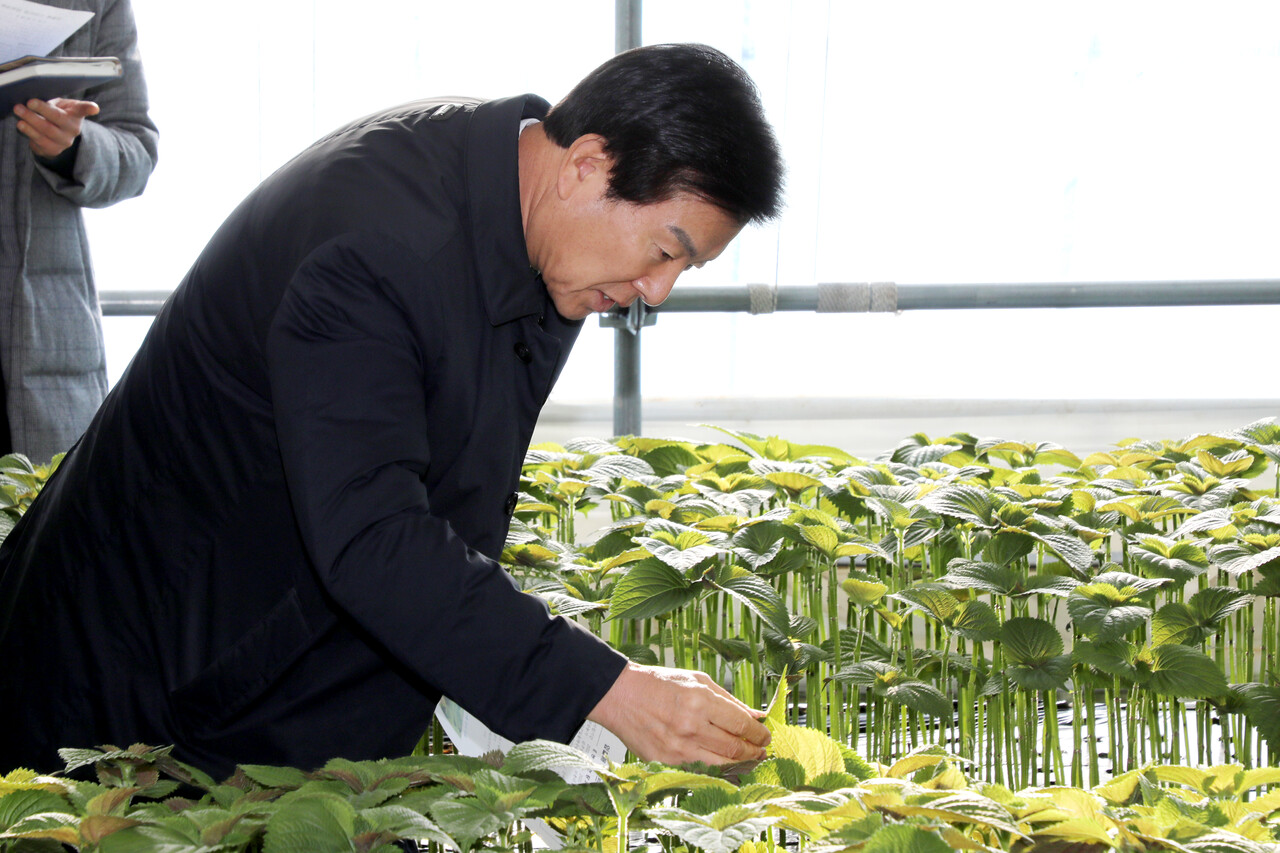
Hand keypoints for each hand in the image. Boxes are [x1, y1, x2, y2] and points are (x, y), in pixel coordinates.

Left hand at [13, 97, 99, 158]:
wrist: (56, 137)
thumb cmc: (57, 115)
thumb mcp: (60, 106)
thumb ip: (54, 103)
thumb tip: (37, 102)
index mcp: (75, 114)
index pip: (83, 110)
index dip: (89, 108)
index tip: (94, 108)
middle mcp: (73, 129)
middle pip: (58, 118)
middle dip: (42, 109)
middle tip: (28, 103)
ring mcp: (64, 141)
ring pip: (47, 131)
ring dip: (31, 120)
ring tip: (19, 112)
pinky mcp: (54, 150)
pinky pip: (40, 141)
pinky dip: (29, 132)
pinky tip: (22, 125)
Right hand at [587, 661, 769, 766]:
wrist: (621, 695)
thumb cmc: (660, 684)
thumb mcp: (698, 681)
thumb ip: (729, 700)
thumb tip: (756, 715)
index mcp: (700, 701)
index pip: (742, 724)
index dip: (759, 734)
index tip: (765, 736)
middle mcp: (691, 726)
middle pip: (735, 748)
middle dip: (754, 751)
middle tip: (761, 750)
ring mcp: (678, 748)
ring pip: (721, 764)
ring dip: (741, 764)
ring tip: (749, 759)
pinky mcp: (666, 762)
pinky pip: (700, 770)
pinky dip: (716, 769)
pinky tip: (724, 764)